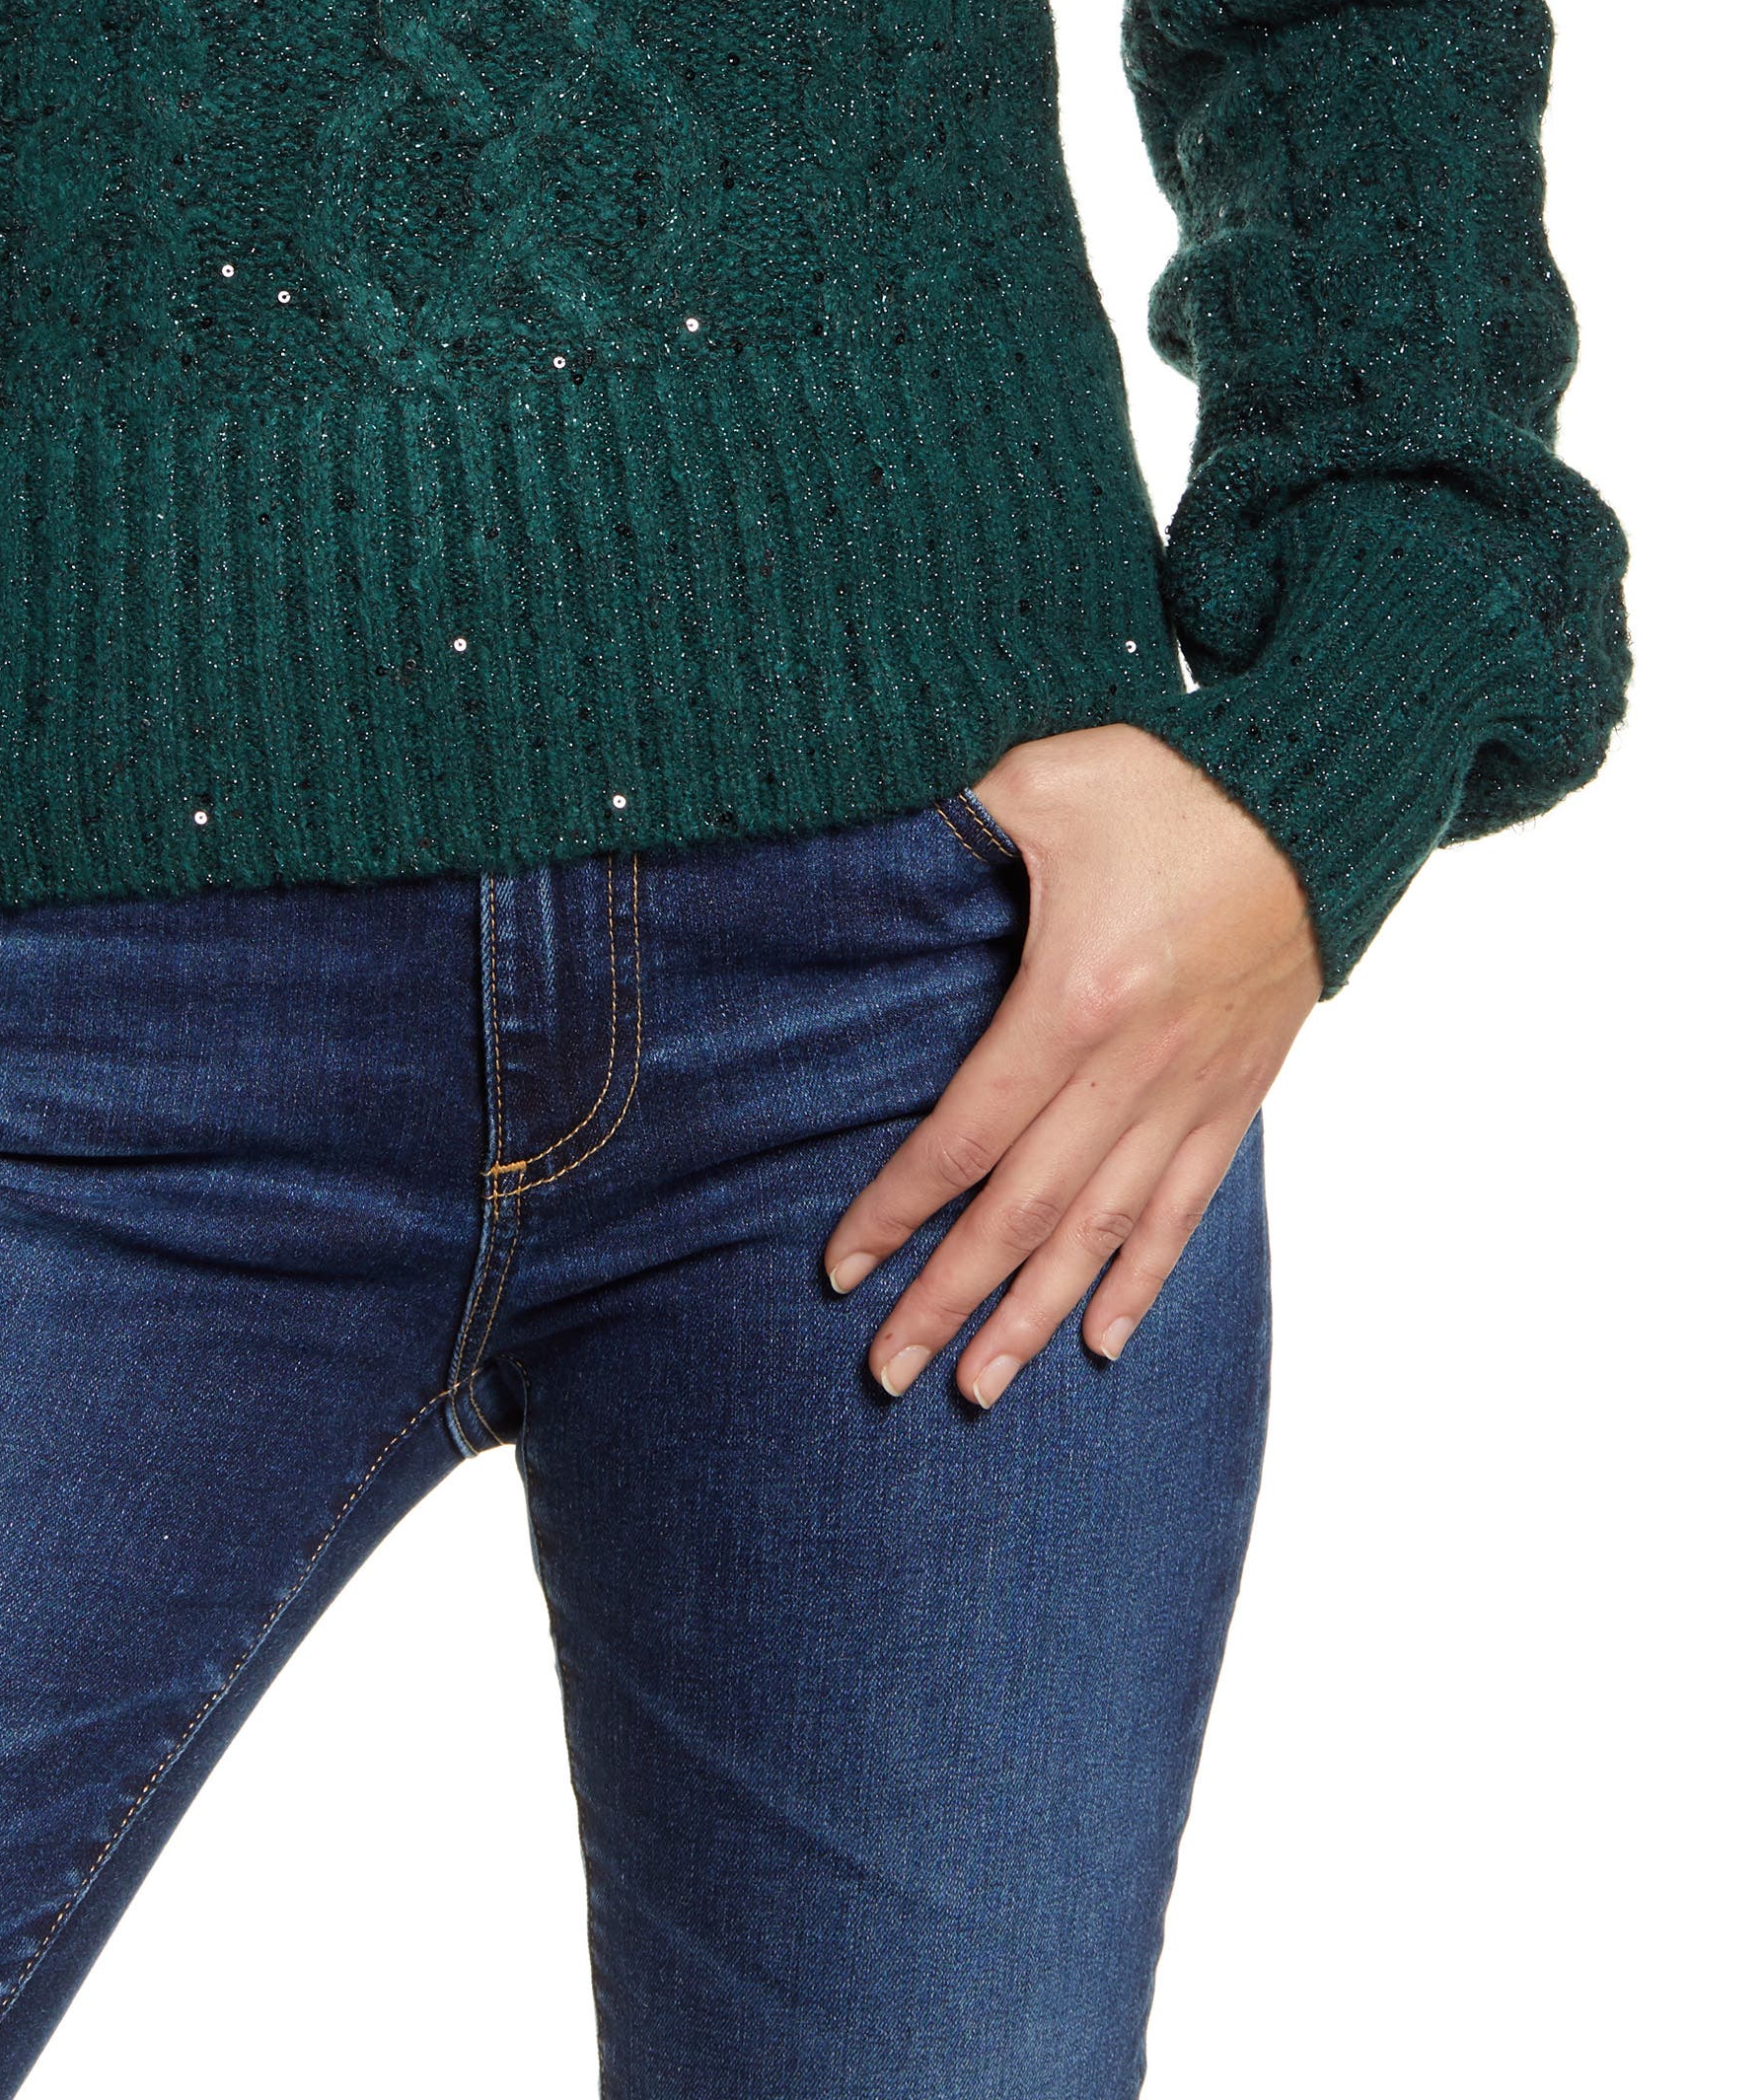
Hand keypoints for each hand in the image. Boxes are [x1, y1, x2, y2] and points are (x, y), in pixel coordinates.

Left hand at [823, 725, 1320, 1404]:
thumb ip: (954, 810)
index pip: (966, 1136)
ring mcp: (1194, 1090)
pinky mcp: (1240, 1091)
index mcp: (1074, 1000)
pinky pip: (1186, 1206)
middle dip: (951, 1299)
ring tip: (980, 1386)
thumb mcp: (1043, 776)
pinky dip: (1143, 1278)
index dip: (898, 1211)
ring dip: (1037, 1315)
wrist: (1321, 796)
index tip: (842, 1270)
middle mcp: (1135, 1069)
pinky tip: (1103, 1337)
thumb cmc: (1175, 779)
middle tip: (887, 1373)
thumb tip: (869, 811)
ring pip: (1104, 1232)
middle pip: (1025, 1213)